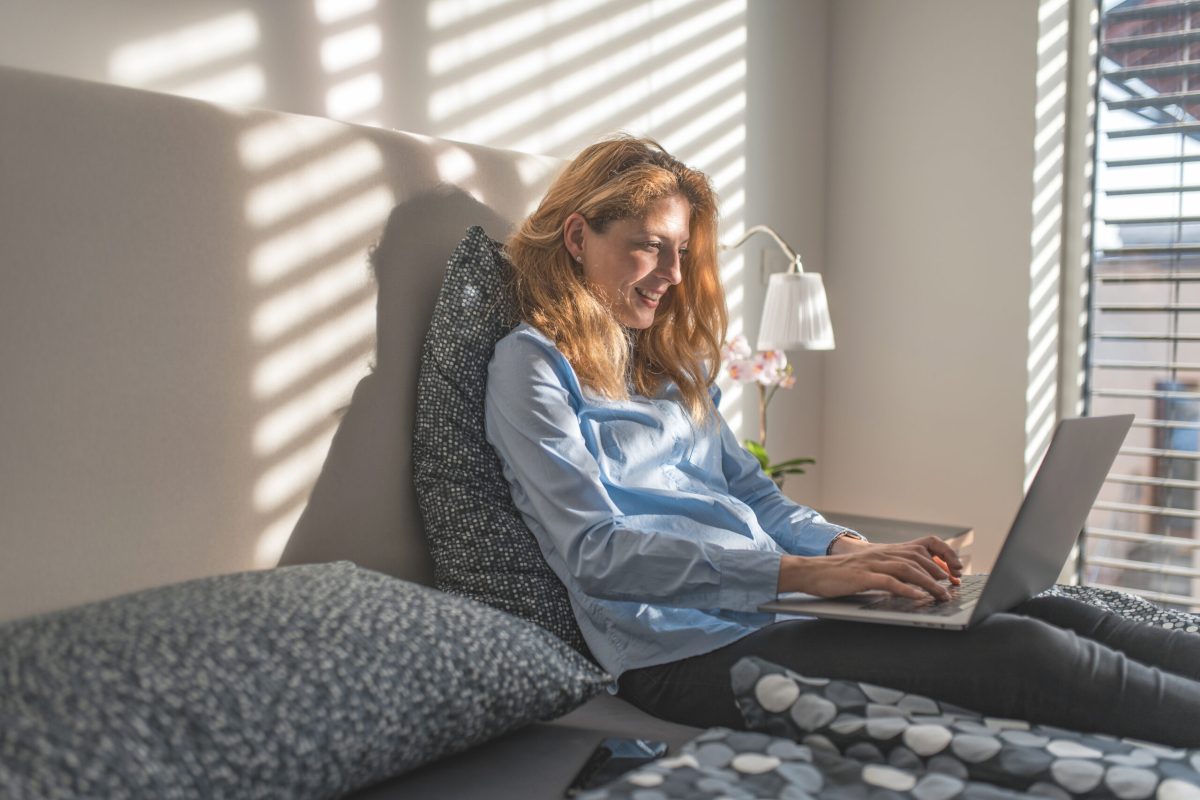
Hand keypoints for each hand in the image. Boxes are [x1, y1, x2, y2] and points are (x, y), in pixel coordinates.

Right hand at [777, 536, 962, 600]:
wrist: (813, 571)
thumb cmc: (841, 574)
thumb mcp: (870, 568)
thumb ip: (891, 572)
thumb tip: (916, 586)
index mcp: (886, 550)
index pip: (923, 545)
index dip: (943, 555)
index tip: (957, 570)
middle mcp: (882, 553)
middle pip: (919, 558)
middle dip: (940, 573)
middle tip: (953, 588)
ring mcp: (872, 564)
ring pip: (908, 569)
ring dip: (929, 583)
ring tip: (942, 595)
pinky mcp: (862, 577)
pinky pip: (888, 581)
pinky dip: (906, 590)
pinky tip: (918, 597)